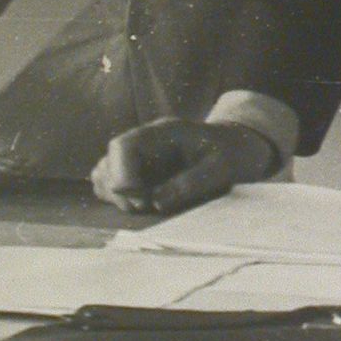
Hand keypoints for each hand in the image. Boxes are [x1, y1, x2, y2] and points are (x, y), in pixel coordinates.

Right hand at [91, 118, 276, 214]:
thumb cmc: (229, 156)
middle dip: (120, 190)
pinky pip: (111, 184)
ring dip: (116, 195)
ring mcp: (138, 157)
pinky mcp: (137, 172)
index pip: (124, 146)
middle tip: (143, 208)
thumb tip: (157, 202)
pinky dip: (117, 198)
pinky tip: (139, 204)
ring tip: (143, 206)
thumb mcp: (220, 168)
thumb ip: (191, 183)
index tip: (139, 200)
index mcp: (163, 132)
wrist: (235, 149)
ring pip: (105, 173)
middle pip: (109, 161)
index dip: (122, 174)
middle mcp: (144, 142)